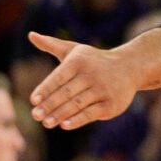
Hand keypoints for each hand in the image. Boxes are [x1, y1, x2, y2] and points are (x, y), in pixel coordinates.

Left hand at [28, 32, 142, 129]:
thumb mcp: (74, 50)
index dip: (45, 89)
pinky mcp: (111, 104)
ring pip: (77, 104)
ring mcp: (103, 89)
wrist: (130, 67)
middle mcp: (92, 74)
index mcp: (79, 61)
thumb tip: (31, 35)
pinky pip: (91, 113)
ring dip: (60, 114)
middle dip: (49, 105)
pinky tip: (65, 125)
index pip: (58, 77)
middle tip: (35, 116)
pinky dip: (78, 120)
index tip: (33, 100)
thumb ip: (52, 44)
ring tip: (45, 123)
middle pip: (66, 93)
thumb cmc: (93, 60)